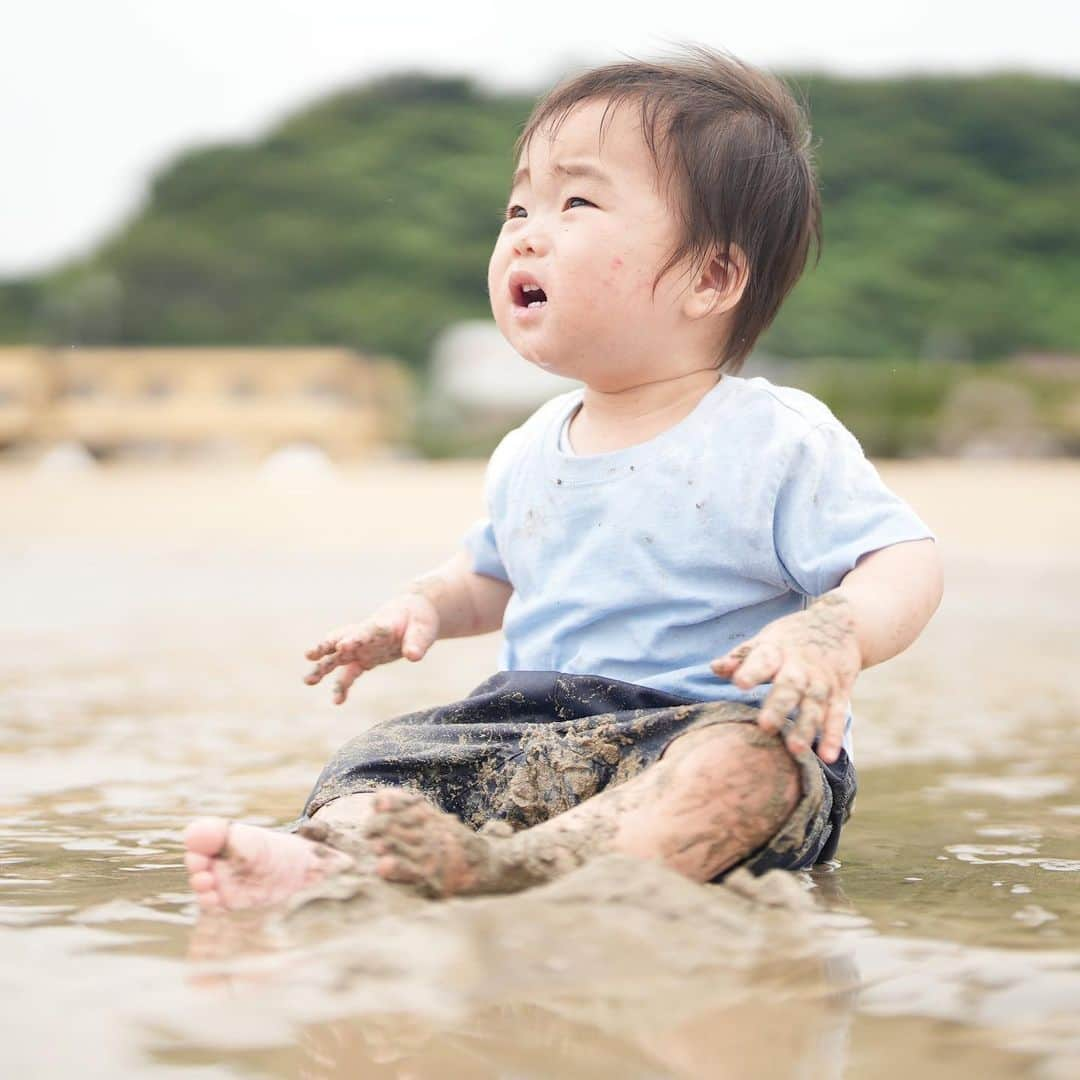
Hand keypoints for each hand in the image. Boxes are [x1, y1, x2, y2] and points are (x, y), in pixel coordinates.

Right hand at [304, 593, 440, 703]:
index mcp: (380, 625)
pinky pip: (349, 674)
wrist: (412, 614)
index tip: (342, 646)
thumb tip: (412, 656)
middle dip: (325, 647)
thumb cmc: (418, 619)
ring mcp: (361, 648)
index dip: (355, 638)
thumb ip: (417, 642)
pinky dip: (342, 686)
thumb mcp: (424, 629)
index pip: (365, 631)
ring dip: (322, 669)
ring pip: (337, 658)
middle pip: (340, 639)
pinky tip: (337, 702)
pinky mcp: (363, 659)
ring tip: (307, 681)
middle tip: (310, 655)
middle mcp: (365, 636)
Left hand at [709, 593, 860, 763]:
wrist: (842, 625)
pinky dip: (833, 736)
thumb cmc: (791, 638)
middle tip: (765, 726)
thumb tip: (714, 668)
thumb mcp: (766, 640)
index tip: (739, 683)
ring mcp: (823, 681)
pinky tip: (828, 756)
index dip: (752, 671)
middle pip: (791, 686)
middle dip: (779, 706)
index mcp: (778, 650)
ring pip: (815, 705)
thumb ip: (741, 657)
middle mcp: (801, 666)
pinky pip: (837, 716)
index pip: (764, 659)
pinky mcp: (840, 694)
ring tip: (795, 749)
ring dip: (806, 727)